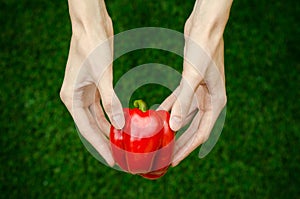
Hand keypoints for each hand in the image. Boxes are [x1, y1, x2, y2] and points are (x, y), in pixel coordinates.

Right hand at [60, 0, 124, 165]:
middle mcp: (76, 97)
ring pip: (97, 117)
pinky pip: (103, 107)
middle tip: (119, 156)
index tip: (111, 160)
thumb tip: (119, 125)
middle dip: (105, 141)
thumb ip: (110, 101)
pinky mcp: (96, 85)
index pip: (86, 129)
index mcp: (72, 97)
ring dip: (109, 130)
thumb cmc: (93, 46)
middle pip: (91, 126)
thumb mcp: (102, 75)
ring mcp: (86, 91)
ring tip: (122, 144)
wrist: (92, 25)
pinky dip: (112, 115)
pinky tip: (121, 124)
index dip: (99, 146)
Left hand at [159, 0, 231, 165]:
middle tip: (165, 156)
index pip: (201, 134)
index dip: (187, 150)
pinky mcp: (190, 83)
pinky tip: (157, 114)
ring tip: (160, 140)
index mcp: (216, 102)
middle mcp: (210, 100)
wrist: (205, 27)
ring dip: (173, 128)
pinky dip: (169, 107)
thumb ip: (184, 103)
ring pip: (185, 116)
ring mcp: (200, 92)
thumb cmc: (203, 49)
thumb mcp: (192, 77)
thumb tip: (174, 127)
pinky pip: (178, 100)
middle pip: (193, 129)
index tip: (173, 161)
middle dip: (179, 143)